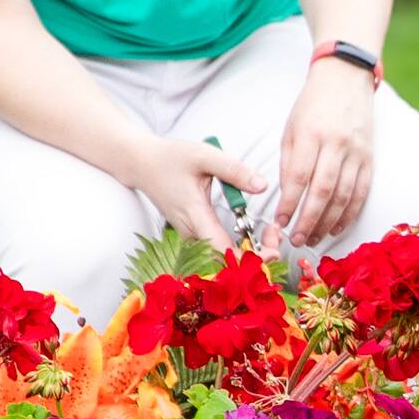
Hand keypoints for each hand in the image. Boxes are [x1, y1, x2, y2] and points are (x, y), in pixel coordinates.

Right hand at [122, 130, 265, 246]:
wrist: (143, 164)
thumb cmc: (171, 159)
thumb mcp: (205, 156)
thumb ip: (234, 170)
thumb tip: (262, 186)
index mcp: (195, 216)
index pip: (223, 252)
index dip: (250, 260)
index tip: (273, 253)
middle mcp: (192, 233)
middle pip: (226, 263)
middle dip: (258, 257)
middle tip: (276, 237)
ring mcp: (191, 238)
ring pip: (222, 260)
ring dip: (251, 255)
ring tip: (271, 235)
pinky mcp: (193, 237)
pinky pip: (218, 253)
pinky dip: (240, 250)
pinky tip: (256, 236)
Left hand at [270, 63, 377, 254]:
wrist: (346, 79)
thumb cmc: (312, 105)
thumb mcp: (291, 128)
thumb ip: (290, 162)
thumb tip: (288, 198)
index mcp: (312, 134)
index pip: (299, 177)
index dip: (289, 204)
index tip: (279, 223)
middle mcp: (336, 144)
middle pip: (323, 191)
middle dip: (308, 220)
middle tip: (296, 240)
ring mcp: (356, 152)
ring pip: (344, 196)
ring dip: (328, 222)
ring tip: (313, 238)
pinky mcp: (369, 158)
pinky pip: (361, 192)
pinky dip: (349, 213)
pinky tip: (337, 227)